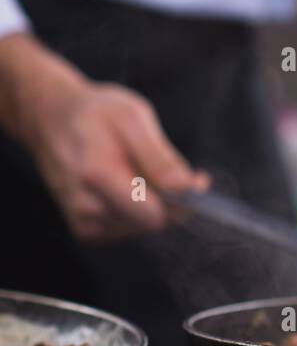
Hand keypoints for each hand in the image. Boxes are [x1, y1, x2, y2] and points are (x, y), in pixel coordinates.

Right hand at [0, 33, 208, 242]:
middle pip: (153, 223)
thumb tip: (187, 187)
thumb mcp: (132, 116)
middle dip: (171, 199)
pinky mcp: (86, 231)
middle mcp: (87, 206)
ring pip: (144, 228)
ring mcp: (84, 222)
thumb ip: (158, 156)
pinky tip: (129, 184)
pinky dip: (139, 210)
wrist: (51, 121)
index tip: (197, 179)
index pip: (154, 214)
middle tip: (166, 166)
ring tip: (139, 170)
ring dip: (154, 203)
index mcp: (97, 174)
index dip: (183, 200)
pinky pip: (130, 229)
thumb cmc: (94, 114)